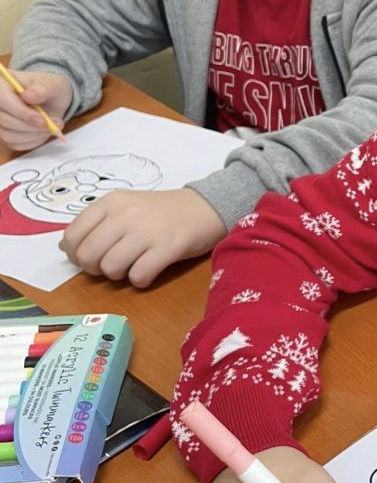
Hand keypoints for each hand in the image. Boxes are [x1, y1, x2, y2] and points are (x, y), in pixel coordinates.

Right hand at [0, 69, 71, 149]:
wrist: (51, 99)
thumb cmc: (48, 88)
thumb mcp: (52, 84)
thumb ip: (42, 89)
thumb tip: (29, 96)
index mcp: (2, 84)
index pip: (3, 100)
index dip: (21, 112)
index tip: (41, 120)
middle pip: (5, 120)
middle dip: (32, 126)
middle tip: (54, 125)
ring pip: (10, 135)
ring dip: (34, 135)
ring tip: (52, 127)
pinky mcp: (6, 134)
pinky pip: (16, 144)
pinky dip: (33, 140)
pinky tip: (43, 132)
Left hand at [59, 187, 226, 285]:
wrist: (205, 207)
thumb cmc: (161, 211)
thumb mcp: (125, 207)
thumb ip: (95, 224)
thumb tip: (66, 248)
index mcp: (111, 202)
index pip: (73, 235)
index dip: (76, 254)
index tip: (91, 258)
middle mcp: (125, 214)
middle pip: (89, 255)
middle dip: (95, 269)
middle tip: (111, 266)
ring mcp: (147, 230)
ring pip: (111, 267)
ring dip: (118, 276)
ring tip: (131, 268)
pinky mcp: (168, 247)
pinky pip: (139, 276)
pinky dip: (140, 281)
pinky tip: (148, 273)